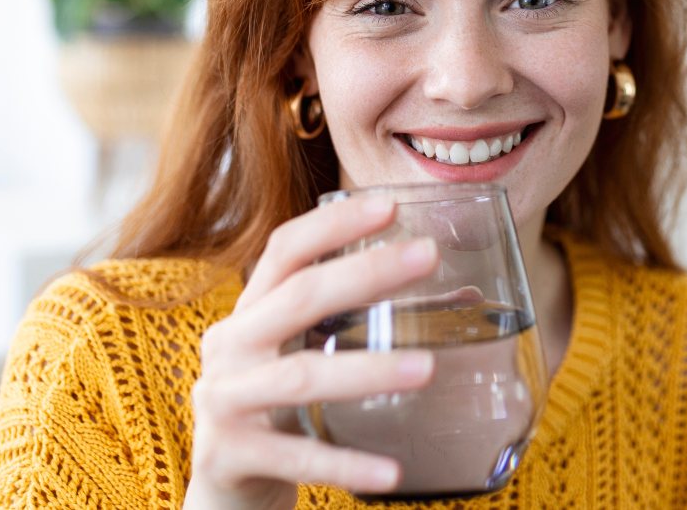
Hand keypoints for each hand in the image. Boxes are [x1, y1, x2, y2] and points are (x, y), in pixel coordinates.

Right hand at [182, 196, 437, 509]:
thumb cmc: (278, 406)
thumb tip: (465, 297)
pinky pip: (297, 457)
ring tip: (427, 368)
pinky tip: (392, 472)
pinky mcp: (229, 455)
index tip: (391, 205)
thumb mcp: (308, 354)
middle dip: (365, 272)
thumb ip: (361, 323)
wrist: (221, 485)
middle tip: (428, 256)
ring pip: (301, 376)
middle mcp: (230, 345)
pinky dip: (346, 464)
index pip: (286, 249)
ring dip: (367, 371)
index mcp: (250, 310)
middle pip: (299, 297)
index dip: (335, 223)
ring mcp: (224, 399)